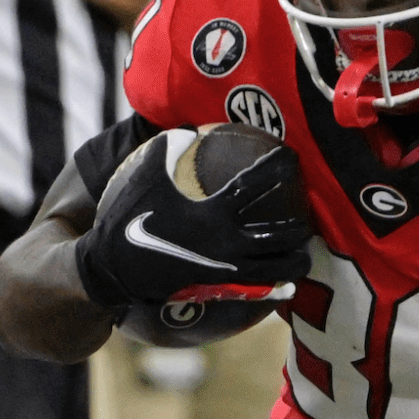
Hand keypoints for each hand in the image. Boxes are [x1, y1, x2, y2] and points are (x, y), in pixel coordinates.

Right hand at [75, 130, 311, 307]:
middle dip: (300, 226)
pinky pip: (256, 291)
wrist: (111, 270)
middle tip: (308, 215)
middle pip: (279, 236)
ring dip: (295, 261)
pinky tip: (284, 286)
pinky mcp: (217, 291)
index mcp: (211, 212)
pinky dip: (274, 287)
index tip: (292, 156)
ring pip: (275, 270)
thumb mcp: (143, 176)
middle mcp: (225, 243)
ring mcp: (224, 271)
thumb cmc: (126, 219)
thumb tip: (186, 127)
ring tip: (303, 252)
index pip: (255, 185)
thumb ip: (166, 148)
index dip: (277, 167)